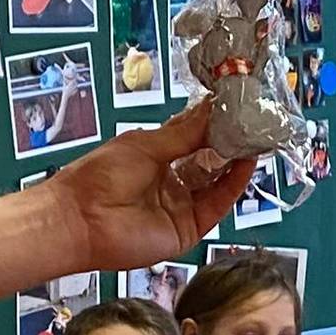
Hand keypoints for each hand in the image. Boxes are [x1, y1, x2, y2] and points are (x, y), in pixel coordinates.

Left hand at [54, 105, 256, 272]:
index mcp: (156, 156)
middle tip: (252, 122)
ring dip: (236, 161)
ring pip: (218, 182)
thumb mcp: (145, 145)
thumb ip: (183, 133)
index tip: (234, 106)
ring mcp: (181, 204)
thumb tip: (210, 110)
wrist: (81, 220)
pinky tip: (244, 163)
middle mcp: (171, 180)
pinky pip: (217, 205)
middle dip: (230, 141)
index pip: (194, 137)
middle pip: (210, 160)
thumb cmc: (99, 178)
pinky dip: (233, 185)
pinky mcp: (188, 227)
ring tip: (254, 139)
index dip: (214, 123)